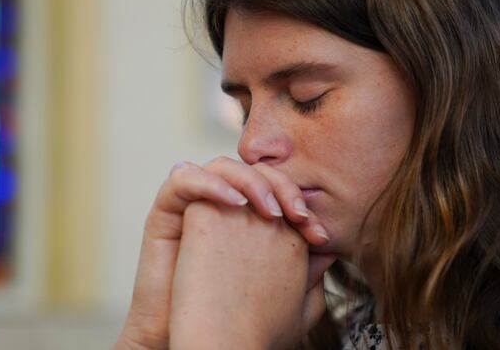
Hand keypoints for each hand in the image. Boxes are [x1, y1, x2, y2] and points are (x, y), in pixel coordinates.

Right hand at [114, 157, 330, 349]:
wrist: (197, 345)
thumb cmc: (237, 324)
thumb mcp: (282, 296)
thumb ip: (305, 272)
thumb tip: (331, 249)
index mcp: (249, 222)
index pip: (276, 192)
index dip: (298, 203)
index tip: (319, 235)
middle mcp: (223, 208)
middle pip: (253, 173)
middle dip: (281, 188)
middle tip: (298, 216)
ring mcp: (196, 206)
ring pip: (221, 167)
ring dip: (250, 181)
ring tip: (269, 212)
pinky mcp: (168, 211)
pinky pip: (184, 179)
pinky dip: (211, 183)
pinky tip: (234, 204)